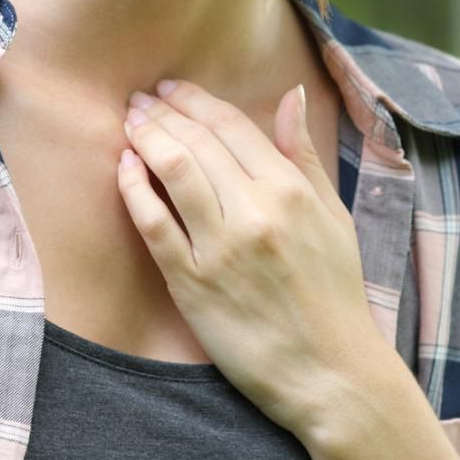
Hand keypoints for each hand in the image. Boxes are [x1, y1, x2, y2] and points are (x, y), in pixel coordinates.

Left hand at [116, 78, 383, 438]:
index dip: (195, 100)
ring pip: (173, 171)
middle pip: (197, 142)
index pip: (232, 125)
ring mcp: (220, 248)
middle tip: (140, 99)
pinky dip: (134, 189)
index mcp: (292, 190)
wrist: (330, 372)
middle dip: (163, 113)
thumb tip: (289, 95)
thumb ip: (305, 155)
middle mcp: (255, 211)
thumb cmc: (335, 293)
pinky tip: (124, 168)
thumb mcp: (334, 216)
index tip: (171, 88)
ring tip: (130, 124)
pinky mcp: (193, 285)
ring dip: (146, 138)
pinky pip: (153, 225)